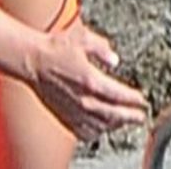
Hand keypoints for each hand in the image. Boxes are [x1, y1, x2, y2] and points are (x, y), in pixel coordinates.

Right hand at [30, 23, 147, 140]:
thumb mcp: (81, 38)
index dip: (135, 99)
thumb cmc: (53, 48)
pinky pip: (85, 132)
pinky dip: (96, 132)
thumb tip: (114, 59)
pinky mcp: (64, 115)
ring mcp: (75, 110)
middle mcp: (85, 100)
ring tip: (122, 121)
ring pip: (102, 126)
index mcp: (92, 81)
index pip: (122, 96)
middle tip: (140, 116)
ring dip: (116, 125)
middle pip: (116, 115)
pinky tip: (99, 128)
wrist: (30, 59)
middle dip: (131, 117)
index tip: (141, 99)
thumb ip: (102, 48)